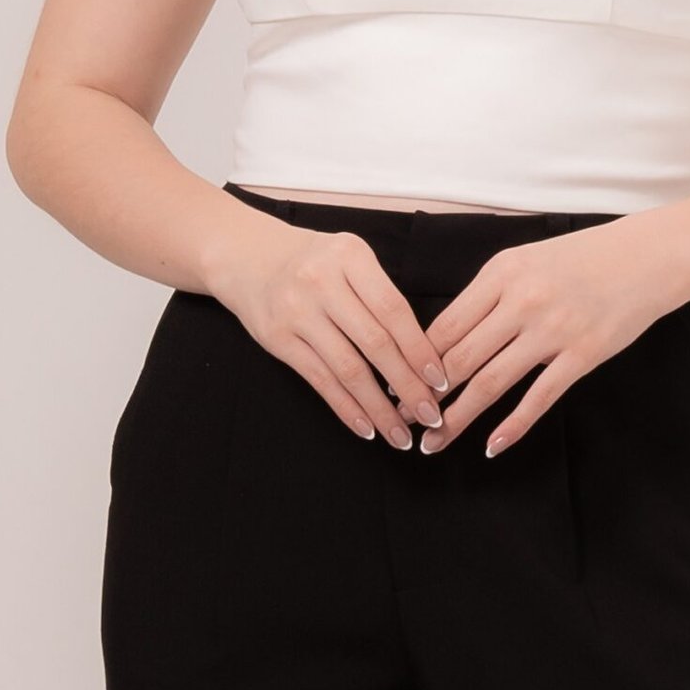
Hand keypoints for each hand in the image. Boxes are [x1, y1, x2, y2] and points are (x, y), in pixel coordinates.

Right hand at [214, 216, 449, 447]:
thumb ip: (381, 294)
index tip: (440, 380)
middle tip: (430, 415)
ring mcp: (296, 312)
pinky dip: (346, 408)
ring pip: (348, 368)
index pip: (394, 310)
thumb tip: (422, 354)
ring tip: (400, 434)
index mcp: (351, 256)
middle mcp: (322, 281)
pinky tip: (366, 427)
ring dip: (378, 408)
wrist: (249, 257)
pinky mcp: (277, 339)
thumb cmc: (315, 262)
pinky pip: (319, 380)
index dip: (420, 349)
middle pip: (375, 343)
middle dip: (408, 385)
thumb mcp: (350, 257)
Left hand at [410, 215, 689, 456]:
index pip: (444, 326)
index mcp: (501, 273)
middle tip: (403, 420)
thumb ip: (486, 297)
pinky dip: (511, 426)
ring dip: (457, 418)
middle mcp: (522, 300)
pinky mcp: (583, 355)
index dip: (414, 361)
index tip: (394, 384)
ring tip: (434, 442)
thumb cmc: (579, 259)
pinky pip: (539, 398)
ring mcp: (554, 330)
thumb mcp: (524, 262)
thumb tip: (442, 340)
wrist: (646, 257)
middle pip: (459, 359)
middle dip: (424, 395)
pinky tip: (491, 445)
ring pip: (491, 383)